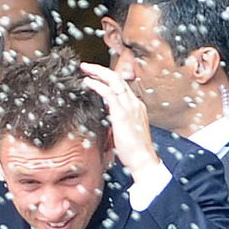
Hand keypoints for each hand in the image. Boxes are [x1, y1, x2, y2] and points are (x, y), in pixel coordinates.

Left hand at [80, 62, 159, 182]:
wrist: (143, 161)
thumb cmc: (134, 152)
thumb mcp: (123, 131)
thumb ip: (115, 121)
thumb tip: (104, 117)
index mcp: (135, 107)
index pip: (121, 86)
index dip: (107, 79)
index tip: (94, 76)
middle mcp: (134, 103)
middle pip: (118, 78)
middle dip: (101, 70)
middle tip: (86, 66)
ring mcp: (130, 106)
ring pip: (114, 80)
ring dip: (97, 72)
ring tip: (85, 69)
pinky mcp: (123, 113)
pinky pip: (109, 93)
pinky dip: (97, 84)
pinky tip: (87, 82)